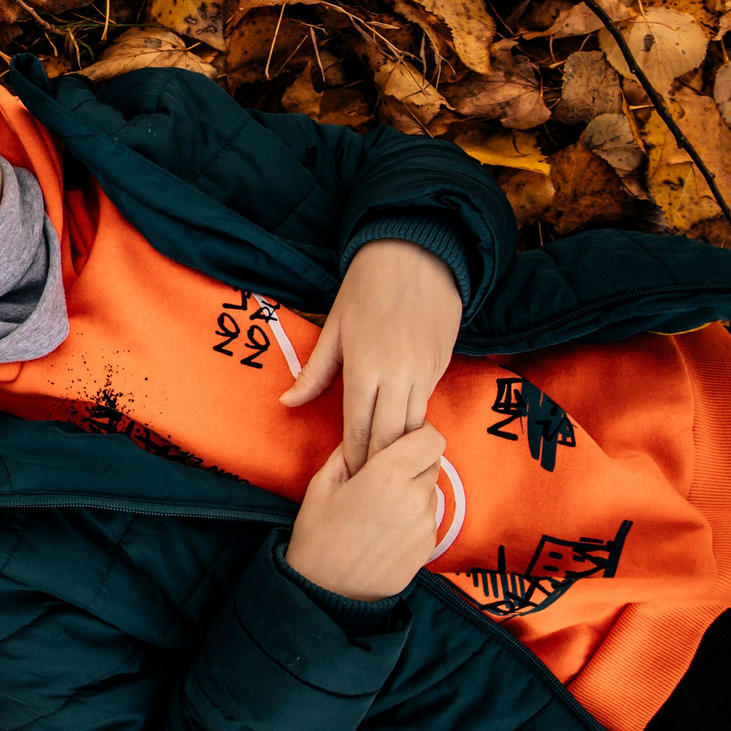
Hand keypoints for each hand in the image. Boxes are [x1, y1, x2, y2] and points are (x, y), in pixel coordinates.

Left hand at [279, 239, 462, 475]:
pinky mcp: (444, 363)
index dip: (354, 453)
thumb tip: (286, 402)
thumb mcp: (334, 329)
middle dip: (378, 458)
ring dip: (400, 443)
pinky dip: (417, 419)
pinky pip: (428, 402)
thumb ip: (315, 373)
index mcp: (366, 368)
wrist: (417, 253)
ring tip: (387, 461)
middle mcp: (399, 375)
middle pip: (389, 435)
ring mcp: (426, 371)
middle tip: (367, 478)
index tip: (348, 472)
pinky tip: (406, 429)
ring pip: (415, 424)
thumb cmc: (366, 288)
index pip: (358, 427)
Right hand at [284, 423, 445, 601]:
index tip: (402, 437)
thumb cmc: (318, 537)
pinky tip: (386, 526)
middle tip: (384, 472)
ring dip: (413, 488)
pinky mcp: (429, 546)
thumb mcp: (321, 486)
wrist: (328, 592)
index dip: (420, 433)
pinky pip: (429, 517)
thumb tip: (364, 437)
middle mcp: (414, 497)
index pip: (431, 439)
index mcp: (387, 475)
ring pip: (431, 490)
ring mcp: (425, 524)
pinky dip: (413, 514)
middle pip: (433, 462)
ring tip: (381, 504)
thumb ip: (347, 454)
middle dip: (413, 461)